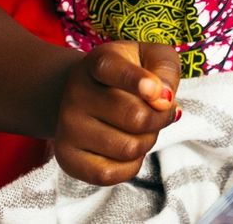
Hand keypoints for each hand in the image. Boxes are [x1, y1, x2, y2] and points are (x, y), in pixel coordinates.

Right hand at [53, 41, 181, 185]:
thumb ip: (165, 69)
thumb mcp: (151, 58)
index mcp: (98, 62)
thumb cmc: (128, 76)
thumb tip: (163, 99)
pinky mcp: (67, 157)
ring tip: (138, 129)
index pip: (111, 69)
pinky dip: (130, 165)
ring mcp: (68, 126)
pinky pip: (111, 174)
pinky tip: (126, 146)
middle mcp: (76, 92)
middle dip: (159, 119)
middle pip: (136, 117)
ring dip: (146, 142)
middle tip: (156, 112)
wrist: (86, 93)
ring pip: (128, 148)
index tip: (158, 92)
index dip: (137, 81)